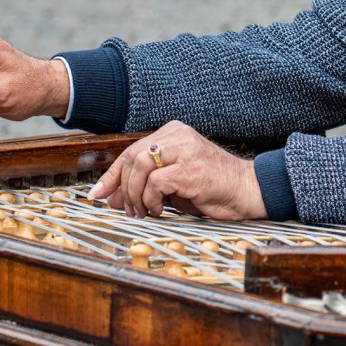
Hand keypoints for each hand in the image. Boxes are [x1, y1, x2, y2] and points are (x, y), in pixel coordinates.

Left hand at [91, 121, 266, 219]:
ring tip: (144, 212)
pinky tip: (160, 210)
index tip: (99, 194)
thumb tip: (112, 197)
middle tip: (126, 210)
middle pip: (131, 158)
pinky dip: (151, 200)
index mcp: (173, 133)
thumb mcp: (172, 185)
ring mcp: (184, 150)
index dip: (112, 175)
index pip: (131, 151)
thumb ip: (145, 185)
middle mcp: (177, 136)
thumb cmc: (212, 188)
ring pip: (139, 168)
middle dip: (121, 188)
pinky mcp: (189, 168)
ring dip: (135, 196)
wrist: (247, 192)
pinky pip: (155, 182)